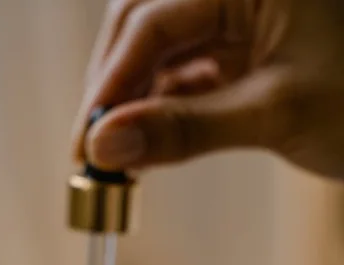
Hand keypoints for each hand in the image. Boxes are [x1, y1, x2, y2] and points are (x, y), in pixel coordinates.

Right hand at [73, 0, 343, 179]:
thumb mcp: (276, 114)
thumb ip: (186, 130)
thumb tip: (105, 147)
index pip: (154, 19)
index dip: (111, 83)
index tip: (85, 142)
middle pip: (144, 21)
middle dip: (114, 86)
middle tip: (90, 150)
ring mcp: (240, 8)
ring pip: (160, 45)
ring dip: (134, 98)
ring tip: (116, 153)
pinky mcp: (244, 38)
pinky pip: (186, 64)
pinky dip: (164, 103)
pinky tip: (150, 138)